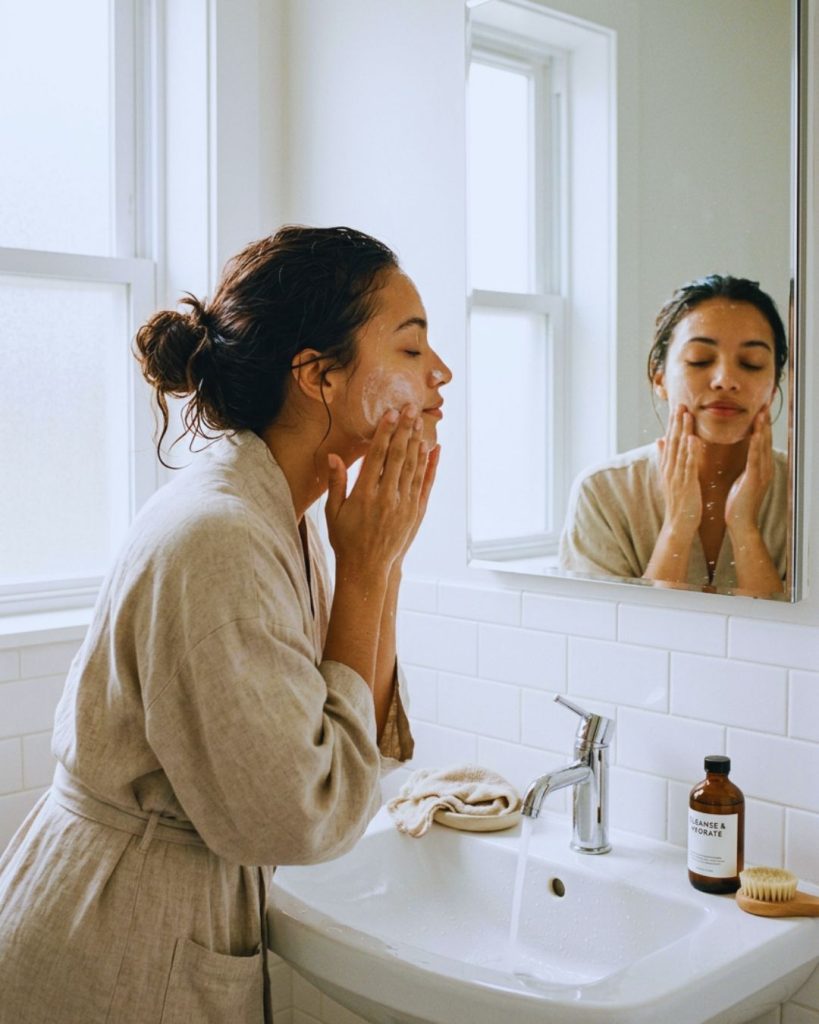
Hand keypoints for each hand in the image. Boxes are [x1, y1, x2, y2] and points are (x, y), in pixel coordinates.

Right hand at [324, 404, 432, 579]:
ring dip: (417, 442)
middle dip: (404, 430)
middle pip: (398, 457)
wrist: (367, 568)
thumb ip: (336, 483)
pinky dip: (430, 466)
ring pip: (413, 467)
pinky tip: (432, 450)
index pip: (377, 456)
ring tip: (420, 422)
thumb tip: (334, 457)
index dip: (385, 433)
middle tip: (410, 408)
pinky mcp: (415, 513)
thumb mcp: (333, 512)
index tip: (390, 414)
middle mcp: (387, 498)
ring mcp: (404, 505)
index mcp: (364, 495)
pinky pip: (425, 484)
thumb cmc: (346, 539)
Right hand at [657, 404, 702, 536]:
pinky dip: (690, 452)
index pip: (669, 440)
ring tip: (686, 415)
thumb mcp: (670, 477)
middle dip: (676, 422)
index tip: (676, 407)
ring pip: (680, 449)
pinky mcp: (686, 483)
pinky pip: (689, 465)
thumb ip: (666, 457)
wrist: (679, 523)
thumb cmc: (679, 501)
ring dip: (683, 431)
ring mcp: (677, 475)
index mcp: (667, 466)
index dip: (672, 424)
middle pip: (672, 441)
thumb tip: (659, 440)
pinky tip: (693, 439)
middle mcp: (670, 468)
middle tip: (679, 404)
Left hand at [726, 405, 772, 535]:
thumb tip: (744, 456)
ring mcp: (762, 474)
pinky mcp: (755, 479)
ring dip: (763, 429)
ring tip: (762, 412)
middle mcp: (765, 468)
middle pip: (766, 440)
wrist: (740, 523)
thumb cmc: (737, 504)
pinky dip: (757, 445)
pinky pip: (756, 459)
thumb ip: (745, 466)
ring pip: (763, 446)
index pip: (761, 442)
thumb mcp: (741, 480)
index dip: (762, 425)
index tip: (760, 409)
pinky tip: (756, 434)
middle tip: (765, 403)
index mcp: (760, 468)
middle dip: (765, 422)